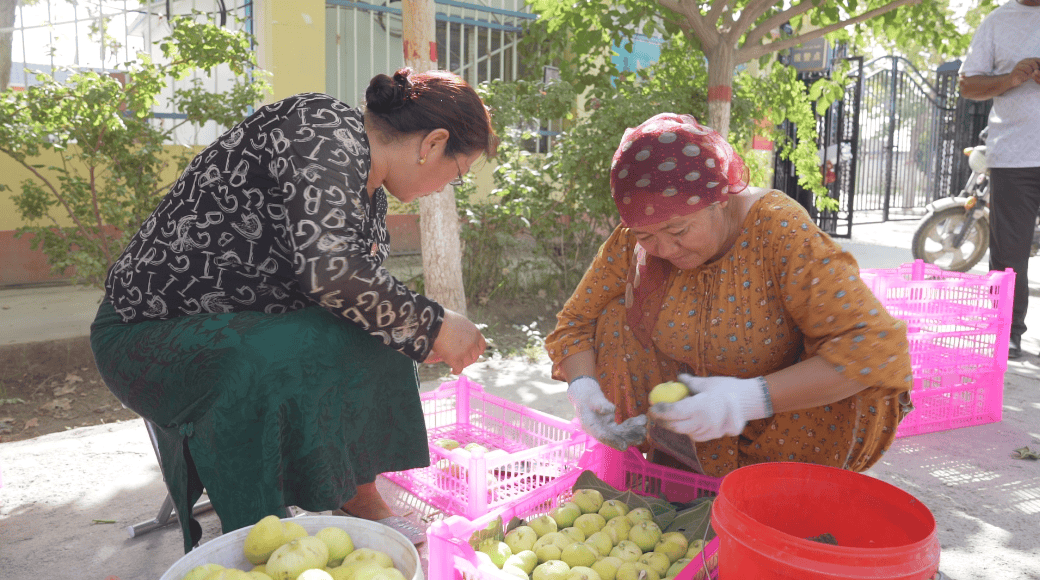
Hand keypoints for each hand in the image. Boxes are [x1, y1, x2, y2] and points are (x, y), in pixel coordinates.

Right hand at [427, 309, 485, 373]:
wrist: (436, 323)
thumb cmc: (444, 319)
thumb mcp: (460, 322)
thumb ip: (464, 331)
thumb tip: (460, 336)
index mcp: (475, 333)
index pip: (482, 346)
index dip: (477, 351)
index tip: (473, 353)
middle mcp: (472, 343)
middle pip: (474, 356)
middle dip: (469, 359)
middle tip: (462, 360)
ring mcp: (465, 352)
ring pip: (466, 363)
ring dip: (462, 364)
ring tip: (456, 364)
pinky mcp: (456, 359)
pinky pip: (458, 369)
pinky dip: (456, 370)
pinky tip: (452, 371)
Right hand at [567, 376, 646, 450]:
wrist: (587, 399)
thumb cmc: (588, 398)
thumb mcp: (592, 399)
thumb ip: (600, 404)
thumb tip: (609, 410)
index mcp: (590, 427)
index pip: (602, 436)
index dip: (613, 441)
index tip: (624, 446)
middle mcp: (600, 432)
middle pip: (616, 438)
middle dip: (629, 437)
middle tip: (642, 432)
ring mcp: (607, 430)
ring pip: (623, 434)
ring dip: (634, 431)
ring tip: (644, 425)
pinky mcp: (614, 428)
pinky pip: (625, 428)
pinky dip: (634, 425)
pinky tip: (643, 419)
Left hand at [647, 374, 771, 441]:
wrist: (748, 401)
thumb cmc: (727, 388)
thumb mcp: (707, 383)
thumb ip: (690, 383)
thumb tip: (678, 378)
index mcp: (700, 407)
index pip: (673, 413)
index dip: (660, 411)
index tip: (651, 407)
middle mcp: (703, 422)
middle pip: (675, 427)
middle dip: (662, 421)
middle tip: (654, 414)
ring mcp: (709, 432)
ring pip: (684, 432)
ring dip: (673, 426)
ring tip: (666, 417)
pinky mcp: (713, 436)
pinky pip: (694, 435)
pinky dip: (686, 429)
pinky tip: (684, 422)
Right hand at [1010, 58, 1039, 86]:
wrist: (1012, 80)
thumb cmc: (1023, 75)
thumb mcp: (1031, 70)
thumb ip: (1035, 68)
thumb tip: (1039, 69)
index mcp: (1027, 60)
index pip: (1036, 59)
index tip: (1039, 69)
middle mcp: (1022, 62)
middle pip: (1032, 62)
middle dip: (1036, 69)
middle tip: (1035, 73)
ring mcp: (1017, 66)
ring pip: (1028, 68)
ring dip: (1030, 73)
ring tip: (1029, 76)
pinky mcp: (1015, 72)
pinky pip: (1023, 74)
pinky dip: (1026, 77)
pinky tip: (1024, 78)